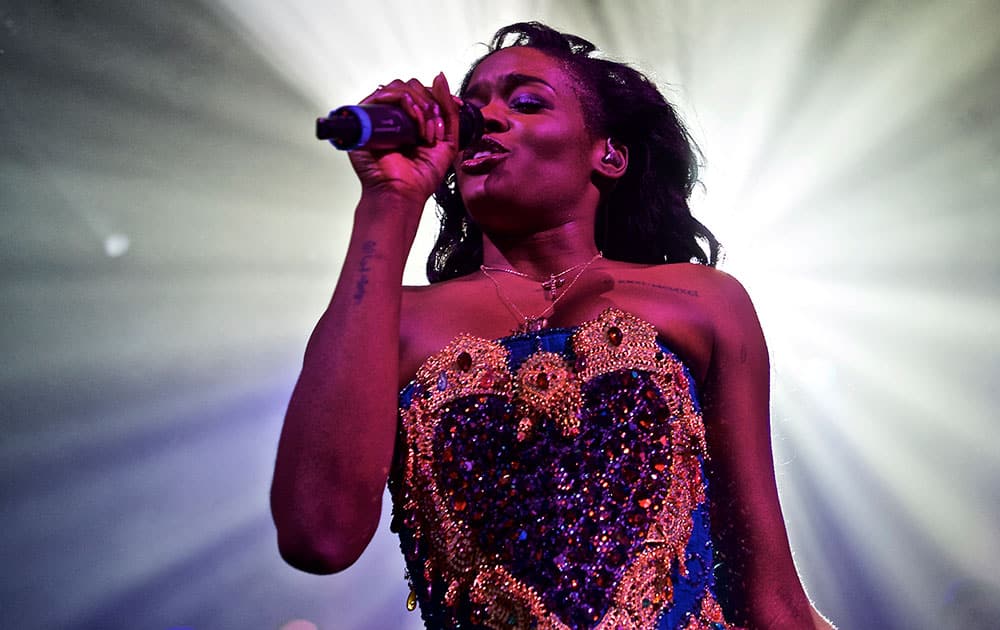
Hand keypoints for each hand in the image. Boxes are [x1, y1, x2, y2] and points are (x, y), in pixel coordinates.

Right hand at [347, 72, 459, 203]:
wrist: (402, 193)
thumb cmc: (420, 177)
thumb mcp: (448, 141)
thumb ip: (449, 110)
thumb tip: (440, 76)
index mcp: (411, 122)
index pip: (423, 93)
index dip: (438, 98)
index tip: (449, 114)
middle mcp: (394, 117)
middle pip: (412, 87)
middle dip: (430, 104)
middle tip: (433, 130)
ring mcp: (379, 117)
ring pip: (399, 87)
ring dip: (419, 105)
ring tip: (423, 131)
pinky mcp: (364, 118)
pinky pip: (383, 94)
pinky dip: (404, 101)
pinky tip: (413, 120)